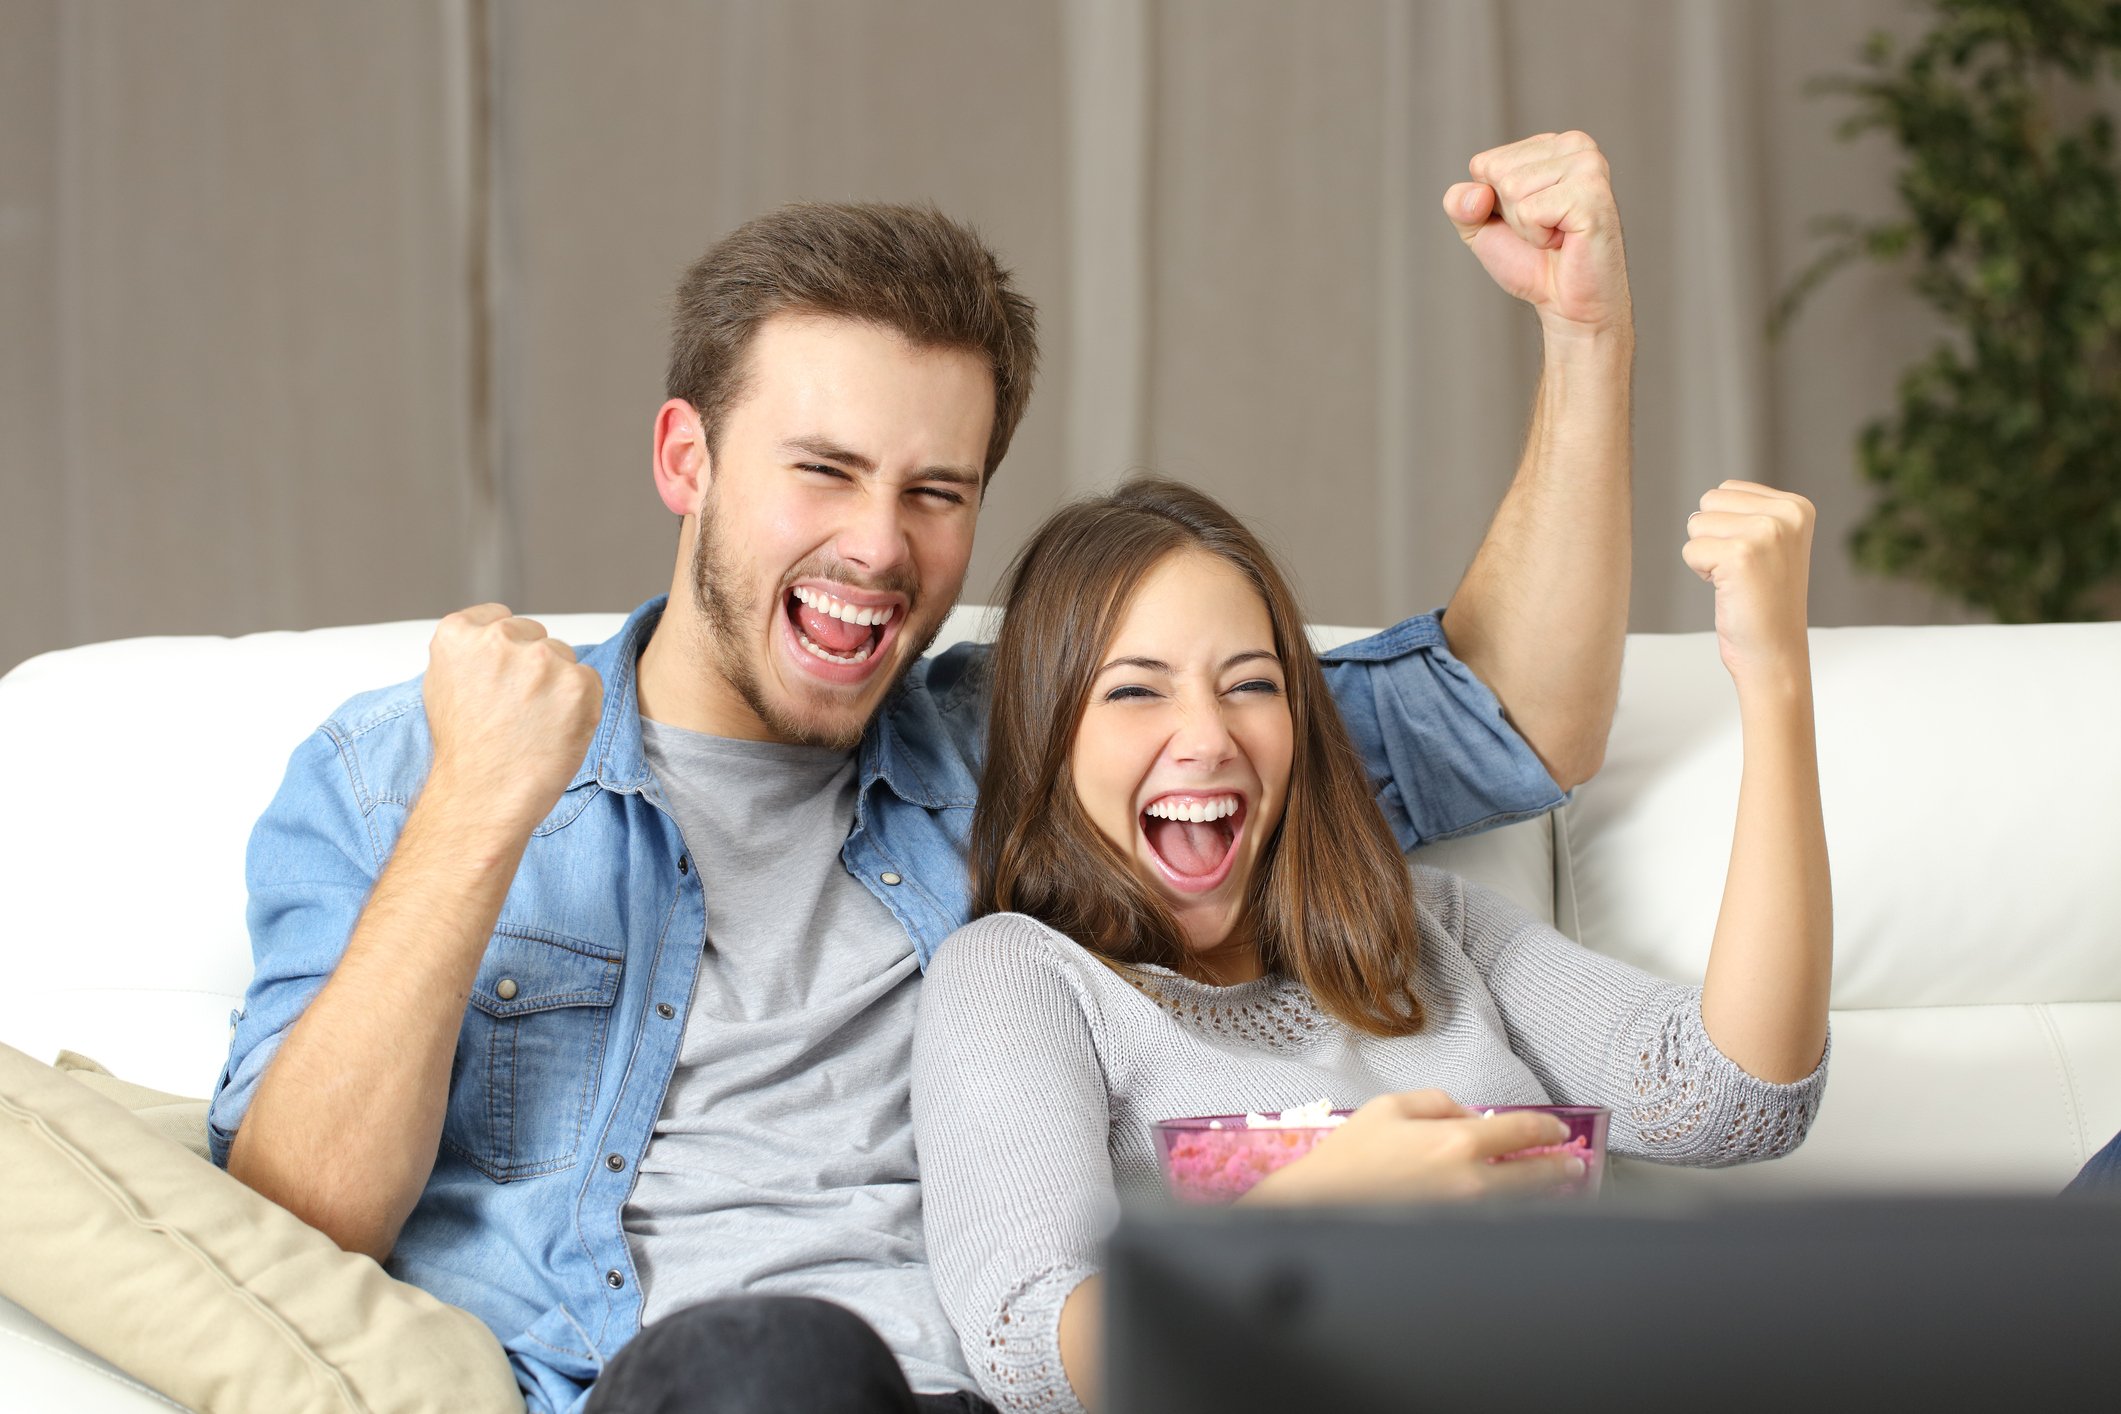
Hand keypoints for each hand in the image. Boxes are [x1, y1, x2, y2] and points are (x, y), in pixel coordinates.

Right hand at [420, 604, 603, 829]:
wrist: (483, 796)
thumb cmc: (465, 749)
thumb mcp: (443, 684)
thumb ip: (470, 651)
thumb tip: (494, 634)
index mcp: (459, 633)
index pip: (499, 618)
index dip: (505, 652)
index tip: (499, 680)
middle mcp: (499, 638)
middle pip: (536, 637)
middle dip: (533, 667)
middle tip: (516, 711)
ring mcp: (541, 659)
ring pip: (564, 658)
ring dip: (558, 686)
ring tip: (533, 724)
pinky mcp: (577, 683)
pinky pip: (590, 681)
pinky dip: (581, 705)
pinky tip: (555, 729)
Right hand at [1241, 1090, 1582, 1204]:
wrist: (1318, 1207)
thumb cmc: (1350, 1156)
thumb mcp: (1390, 1107)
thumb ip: (1440, 1103)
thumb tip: (1472, 1117)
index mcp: (1456, 1142)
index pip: (1521, 1134)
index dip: (1547, 1131)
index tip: (1558, 1132)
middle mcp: (1469, 1182)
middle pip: (1533, 1177)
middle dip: (1558, 1169)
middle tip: (1572, 1166)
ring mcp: (1463, 1215)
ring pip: (1519, 1205)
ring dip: (1539, 1194)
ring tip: (1551, 1186)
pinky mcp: (1450, 1235)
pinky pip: (1493, 1221)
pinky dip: (1509, 1212)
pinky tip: (1512, 1206)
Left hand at [1444, 131, 1631, 341]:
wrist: (1568, 304)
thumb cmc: (1530, 262)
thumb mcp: (1481, 227)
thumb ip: (1459, 203)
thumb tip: (1477, 194)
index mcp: (1551, 144)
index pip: (1484, 163)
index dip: (1492, 203)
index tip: (1526, 219)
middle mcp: (1575, 145)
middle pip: (1497, 173)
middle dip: (1510, 214)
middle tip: (1544, 231)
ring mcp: (1588, 165)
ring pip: (1513, 189)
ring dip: (1526, 227)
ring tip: (1555, 235)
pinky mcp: (1592, 193)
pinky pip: (1531, 211)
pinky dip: (1538, 237)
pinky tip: (1564, 240)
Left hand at [1682, 482, 1816, 687]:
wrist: (1774, 650)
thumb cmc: (1765, 600)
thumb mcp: (1773, 543)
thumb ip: (1751, 512)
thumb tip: (1708, 498)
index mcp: (1797, 506)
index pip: (1727, 489)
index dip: (1727, 526)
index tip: (1752, 557)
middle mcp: (1786, 514)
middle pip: (1709, 501)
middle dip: (1712, 536)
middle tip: (1741, 569)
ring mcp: (1765, 533)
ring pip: (1696, 523)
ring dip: (1706, 555)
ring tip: (1736, 578)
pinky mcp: (1740, 555)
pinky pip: (1690, 550)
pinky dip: (1701, 572)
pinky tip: (1729, 589)